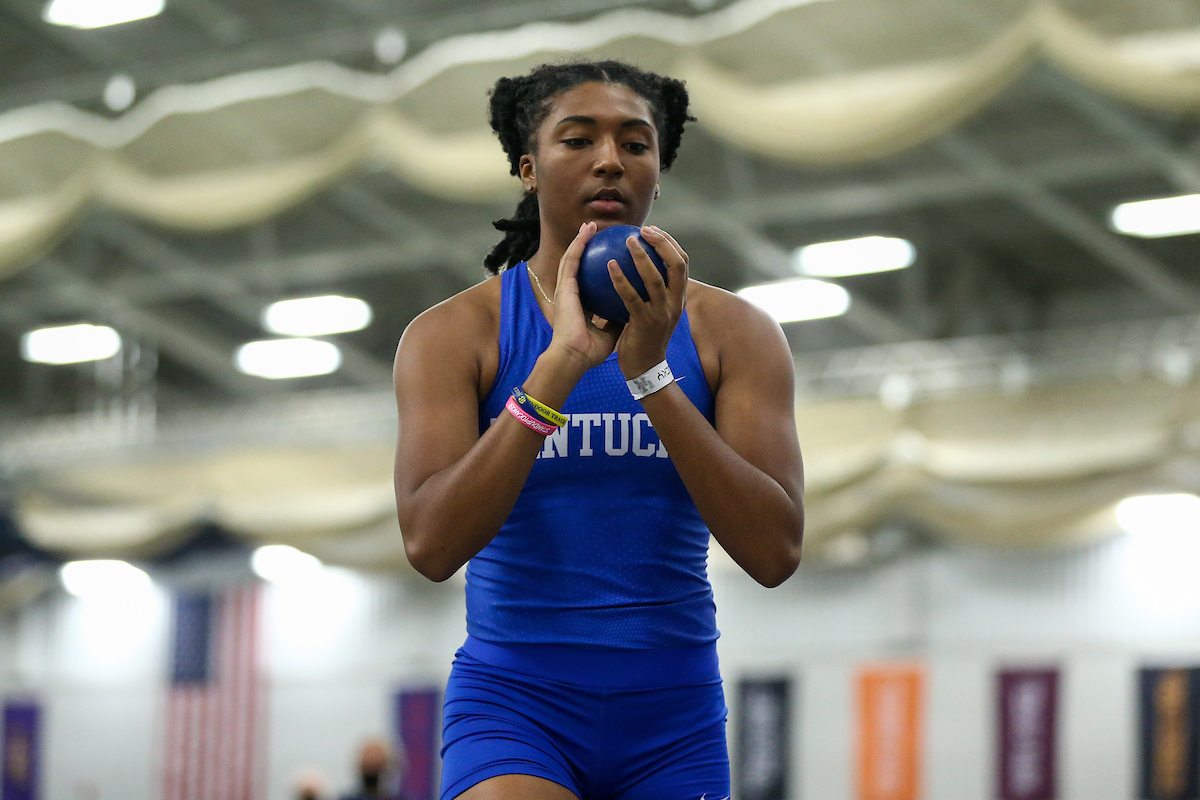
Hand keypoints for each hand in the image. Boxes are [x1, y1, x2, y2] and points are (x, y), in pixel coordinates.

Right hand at [547, 221, 623, 371]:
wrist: (574, 358)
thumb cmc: (590, 352)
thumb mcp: (610, 333)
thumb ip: (619, 319)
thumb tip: (635, 309)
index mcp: (581, 305)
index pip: (590, 282)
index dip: (597, 269)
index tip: (608, 257)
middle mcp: (572, 293)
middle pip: (579, 265)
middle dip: (586, 247)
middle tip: (598, 233)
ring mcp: (566, 288)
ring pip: (572, 256)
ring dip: (581, 239)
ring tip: (591, 225)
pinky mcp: (565, 286)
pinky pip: (572, 259)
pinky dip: (579, 243)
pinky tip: (588, 230)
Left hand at [608, 225, 688, 378]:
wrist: (643, 367)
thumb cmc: (644, 336)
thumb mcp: (655, 310)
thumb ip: (652, 291)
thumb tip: (640, 265)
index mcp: (679, 298)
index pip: (682, 263)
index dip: (670, 243)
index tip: (653, 231)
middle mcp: (675, 303)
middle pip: (677, 264)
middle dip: (663, 243)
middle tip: (644, 230)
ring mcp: (662, 313)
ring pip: (655, 278)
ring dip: (641, 256)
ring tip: (628, 240)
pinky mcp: (644, 323)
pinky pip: (631, 296)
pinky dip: (621, 278)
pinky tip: (609, 265)